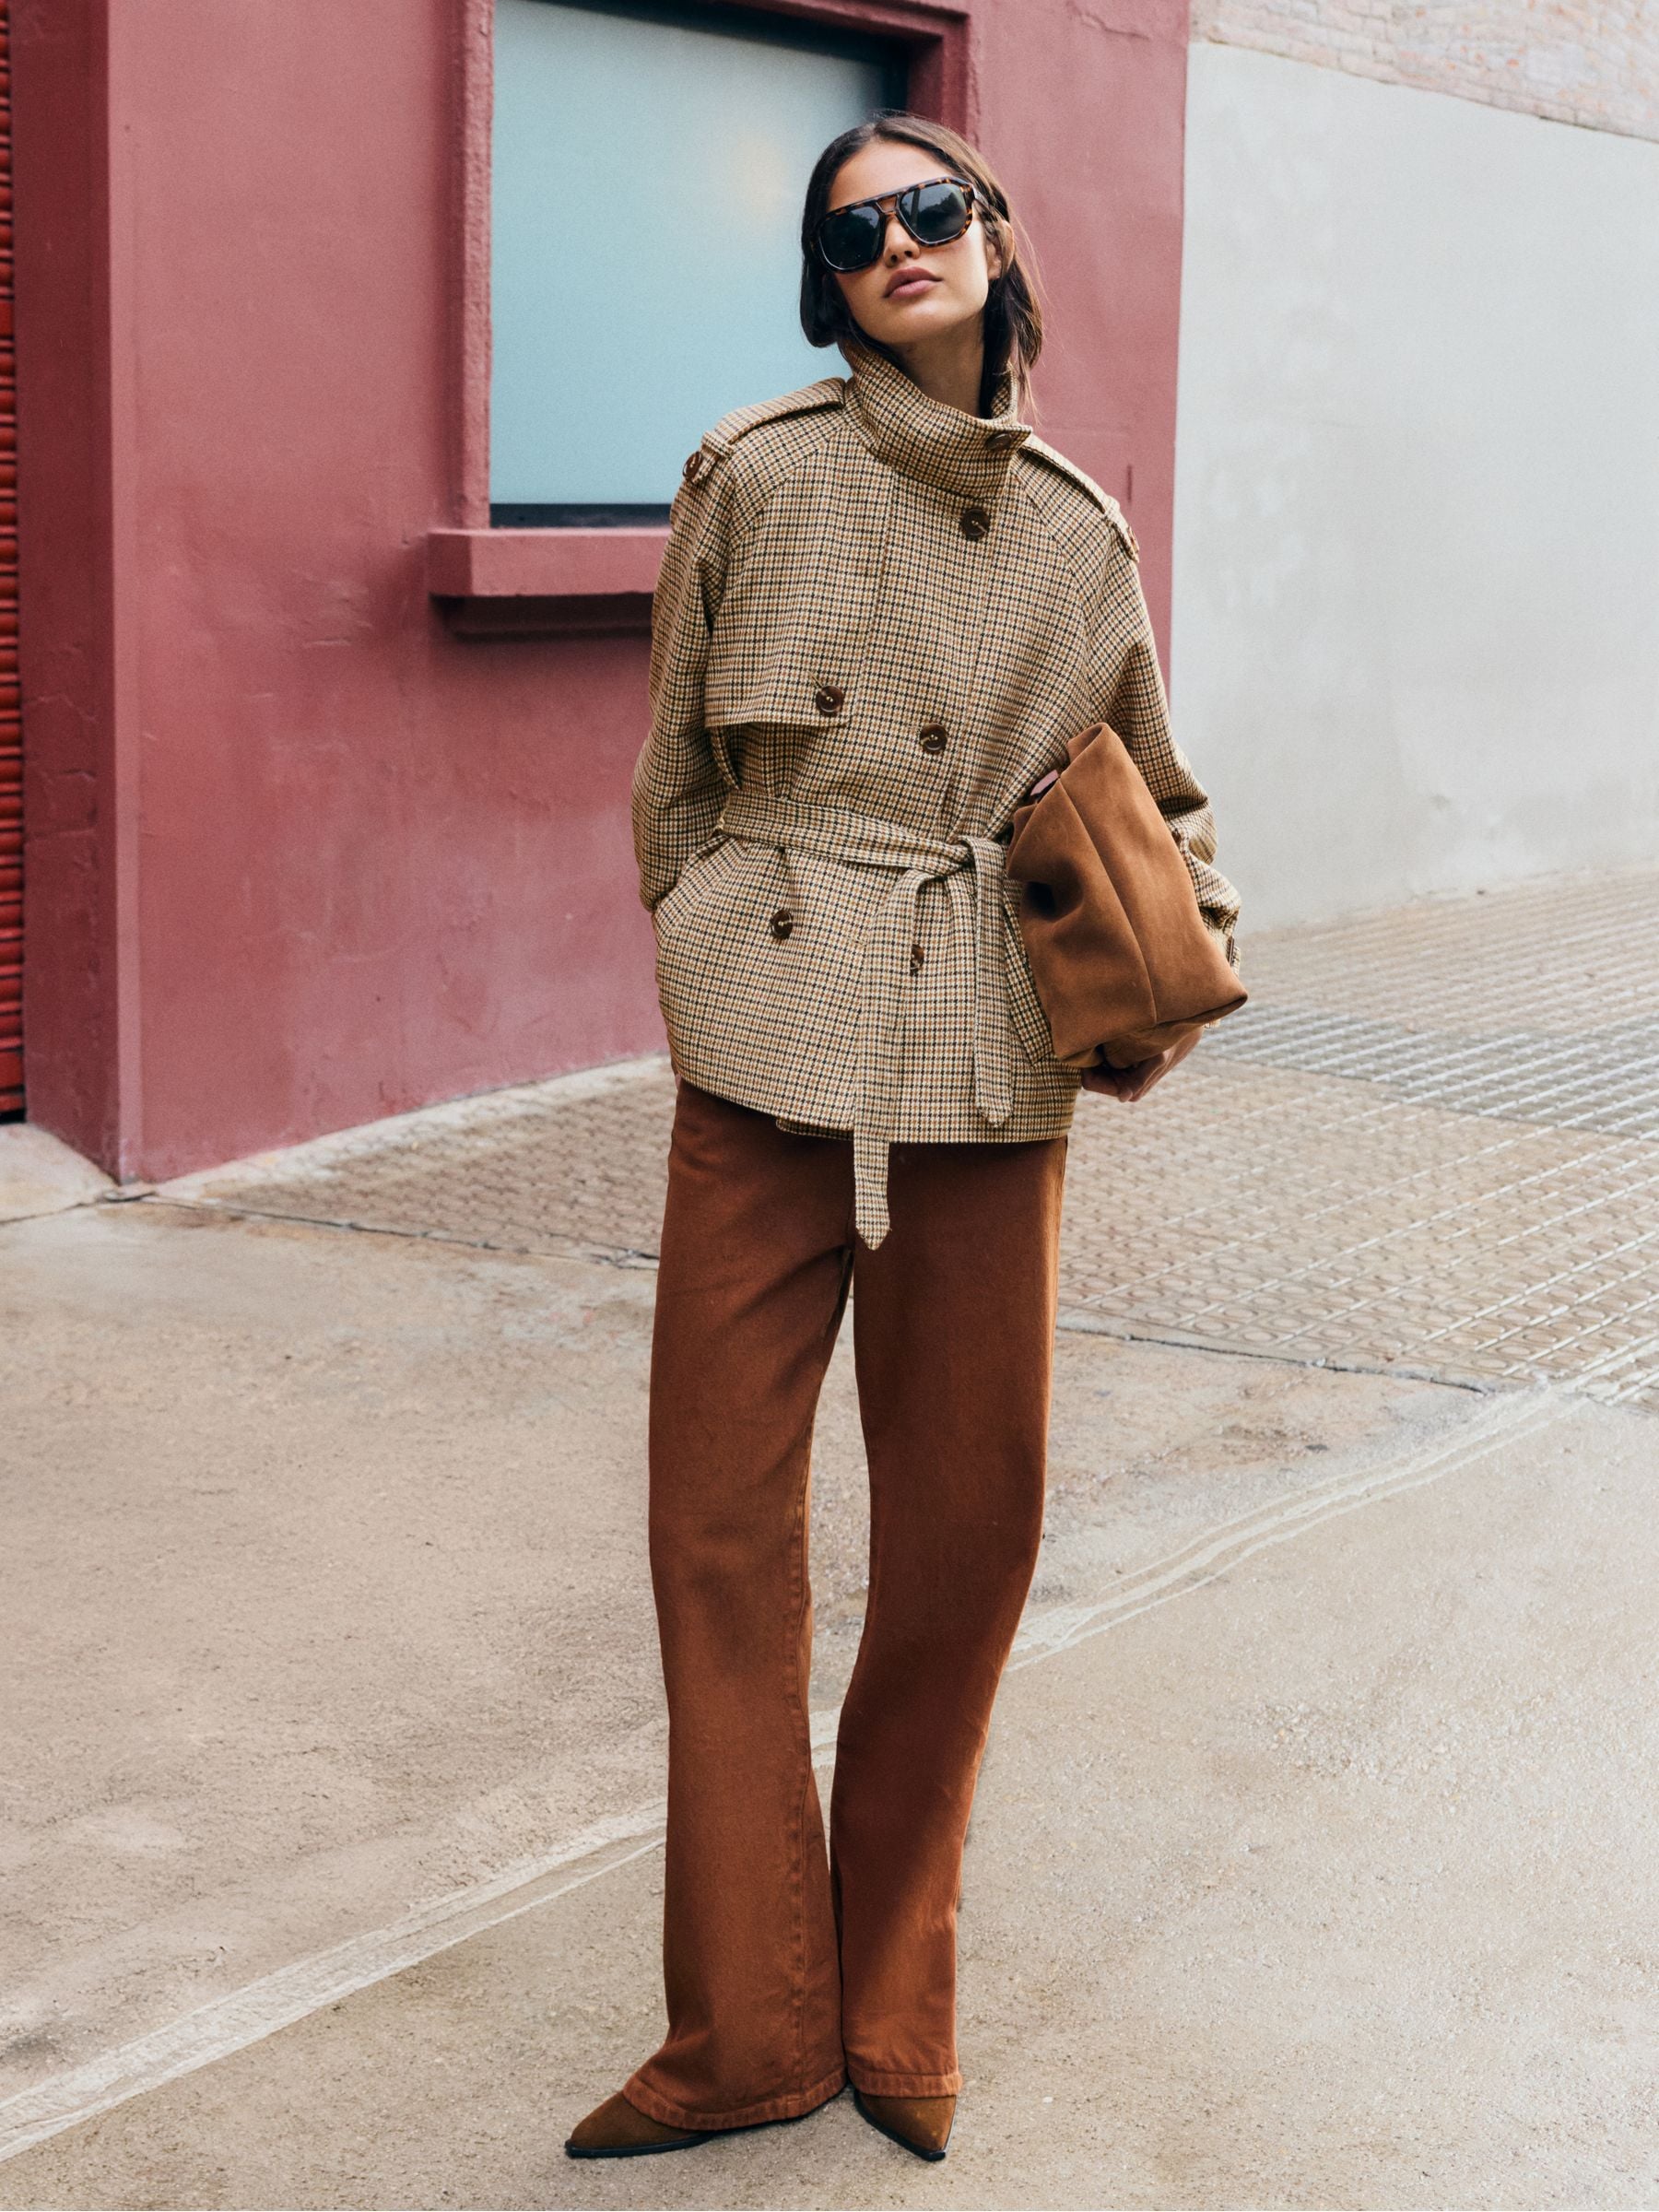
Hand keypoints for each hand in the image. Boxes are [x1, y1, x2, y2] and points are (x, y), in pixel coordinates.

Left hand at [1081, 1028, 1201, 1101]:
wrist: (1181, 1031)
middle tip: (1092, 1034)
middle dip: (1088, 1057)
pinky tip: (1105, 1032)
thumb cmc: (1168, 1044)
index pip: (1090, 1082)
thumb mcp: (1156, 1059)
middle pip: (1089, 1073)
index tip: (1086, 1045)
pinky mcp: (1118, 1064)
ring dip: (1093, 1051)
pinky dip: (1099, 1046)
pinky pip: (1099, 1057)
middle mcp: (1121, 1086)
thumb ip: (1139, 1079)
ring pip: (1093, 1064)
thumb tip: (1123, 1098)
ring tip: (1100, 1031)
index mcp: (1126, 1090)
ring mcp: (1118, 1075)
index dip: (1085, 1066)